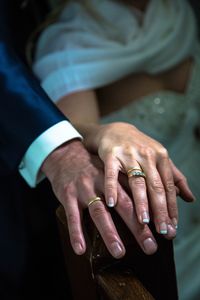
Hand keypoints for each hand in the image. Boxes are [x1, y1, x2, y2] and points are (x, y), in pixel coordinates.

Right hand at [41, 140, 157, 256]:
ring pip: (99, 212)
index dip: (153, 213)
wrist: (66, 154)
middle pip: (124, 205)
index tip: (166, 231)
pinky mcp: (68, 194)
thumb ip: (130, 182)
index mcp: (118, 176)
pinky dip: (76, 233)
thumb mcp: (113, 169)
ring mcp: (85, 188)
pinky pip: (72, 216)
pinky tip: (81, 249)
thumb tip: (156, 198)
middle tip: (150, 247)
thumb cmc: (94, 166)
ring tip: (119, 252)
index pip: (139, 195)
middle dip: (138, 227)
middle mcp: (104, 181)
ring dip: (109, 233)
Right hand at [84, 122, 194, 236]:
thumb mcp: (159, 158)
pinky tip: (113, 203)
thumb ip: (174, 177)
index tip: (173, 226)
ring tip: (144, 221)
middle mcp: (147, 155)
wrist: (116, 130)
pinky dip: (112, 188)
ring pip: (137, 181)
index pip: (169, 186)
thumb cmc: (140, 148)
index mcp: (161, 157)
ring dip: (141, 202)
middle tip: (163, 230)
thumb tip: (190, 198)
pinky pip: (111, 173)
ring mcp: (129, 154)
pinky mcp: (111, 155)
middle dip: (160, 210)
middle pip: (156, 186)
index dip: (172, 207)